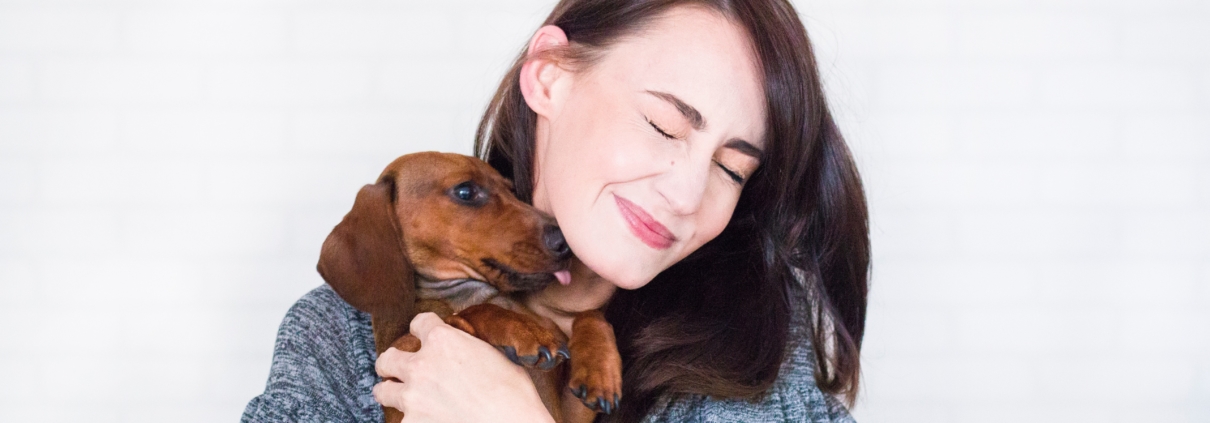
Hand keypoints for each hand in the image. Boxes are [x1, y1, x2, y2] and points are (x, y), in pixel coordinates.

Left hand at [373, 312, 555, 422]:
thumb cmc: (514, 393)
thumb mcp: (495, 355)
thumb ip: (469, 346)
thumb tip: (465, 345)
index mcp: (443, 340)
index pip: (418, 322)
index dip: (423, 328)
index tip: (424, 335)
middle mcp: (420, 364)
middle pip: (387, 358)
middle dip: (393, 363)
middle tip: (401, 370)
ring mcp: (412, 397)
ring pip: (382, 391)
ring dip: (393, 391)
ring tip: (405, 397)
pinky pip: (401, 420)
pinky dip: (412, 419)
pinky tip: (426, 420)